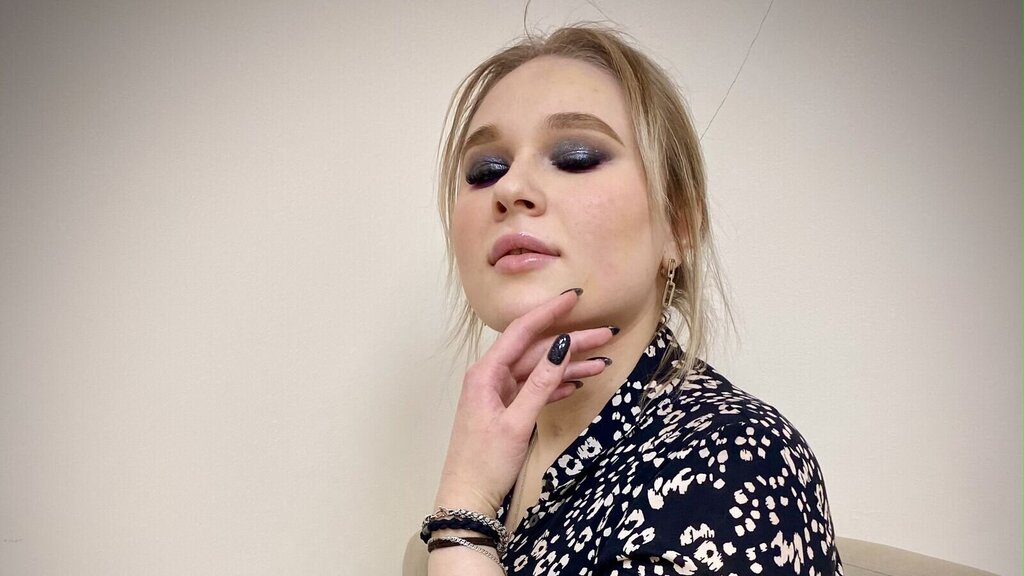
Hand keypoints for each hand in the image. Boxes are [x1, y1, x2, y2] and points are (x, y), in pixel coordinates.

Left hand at [434, 289, 615, 515]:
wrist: (467, 499)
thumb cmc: (485, 463)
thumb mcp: (517, 422)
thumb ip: (541, 383)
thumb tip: (561, 346)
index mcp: (486, 373)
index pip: (521, 332)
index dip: (549, 313)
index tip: (573, 298)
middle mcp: (491, 377)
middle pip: (536, 351)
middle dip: (571, 343)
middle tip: (606, 335)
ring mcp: (500, 394)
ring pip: (539, 370)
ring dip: (570, 366)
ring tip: (603, 362)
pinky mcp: (508, 410)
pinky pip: (536, 389)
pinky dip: (557, 385)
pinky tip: (579, 382)